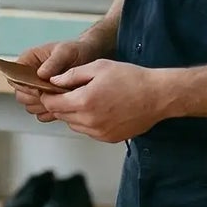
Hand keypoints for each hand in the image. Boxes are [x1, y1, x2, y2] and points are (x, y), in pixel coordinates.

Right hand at [11, 37, 98, 122]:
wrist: (91, 57)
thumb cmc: (77, 50)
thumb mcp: (66, 51)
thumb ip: (53, 62)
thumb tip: (41, 74)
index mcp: (27, 62)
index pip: (14, 78)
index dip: (24, 86)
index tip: (40, 88)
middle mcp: (29, 77)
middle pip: (21, 95)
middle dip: (36, 98)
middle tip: (53, 95)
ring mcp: (37, 90)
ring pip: (30, 106)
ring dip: (44, 106)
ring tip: (60, 100)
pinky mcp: (47, 101)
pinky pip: (41, 114)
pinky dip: (51, 113)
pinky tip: (62, 106)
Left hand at [39, 59, 163, 142]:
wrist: (158, 96)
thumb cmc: (131, 78)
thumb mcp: (99, 67)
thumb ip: (72, 75)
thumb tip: (53, 81)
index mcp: (84, 101)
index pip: (51, 104)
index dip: (48, 96)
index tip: (51, 89)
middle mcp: (89, 121)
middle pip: (60, 115)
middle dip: (60, 103)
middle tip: (70, 92)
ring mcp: (99, 132)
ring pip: (73, 124)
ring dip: (73, 114)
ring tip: (88, 99)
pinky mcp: (109, 138)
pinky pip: (88, 131)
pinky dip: (87, 122)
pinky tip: (100, 109)